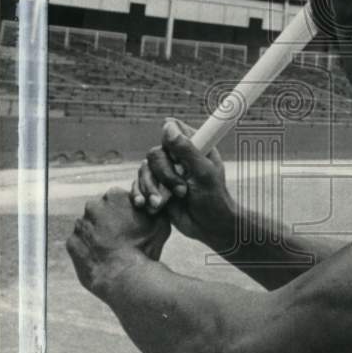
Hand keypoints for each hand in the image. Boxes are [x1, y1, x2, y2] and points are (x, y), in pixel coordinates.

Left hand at [66, 187, 170, 298]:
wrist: (125, 276)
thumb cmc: (145, 247)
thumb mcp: (160, 222)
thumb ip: (154, 208)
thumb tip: (153, 204)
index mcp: (114, 195)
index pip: (118, 199)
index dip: (126, 211)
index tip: (131, 223)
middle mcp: (93, 206)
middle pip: (101, 210)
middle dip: (108, 221)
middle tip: (121, 237)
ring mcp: (80, 225)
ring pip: (89, 227)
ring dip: (97, 235)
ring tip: (111, 250)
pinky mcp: (72, 243)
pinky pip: (80, 244)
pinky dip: (88, 249)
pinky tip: (101, 258)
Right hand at [131, 119, 235, 248]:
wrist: (209, 227)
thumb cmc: (213, 198)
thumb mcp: (203, 172)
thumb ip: (186, 149)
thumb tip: (167, 125)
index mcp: (194, 146)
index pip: (174, 130)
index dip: (170, 143)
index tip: (178, 161)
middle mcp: (178, 157)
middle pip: (155, 154)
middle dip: (164, 175)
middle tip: (181, 191)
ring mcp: (166, 173)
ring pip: (144, 170)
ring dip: (151, 188)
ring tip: (161, 204)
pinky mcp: (157, 189)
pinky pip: (138, 186)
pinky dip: (139, 195)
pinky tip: (144, 205)